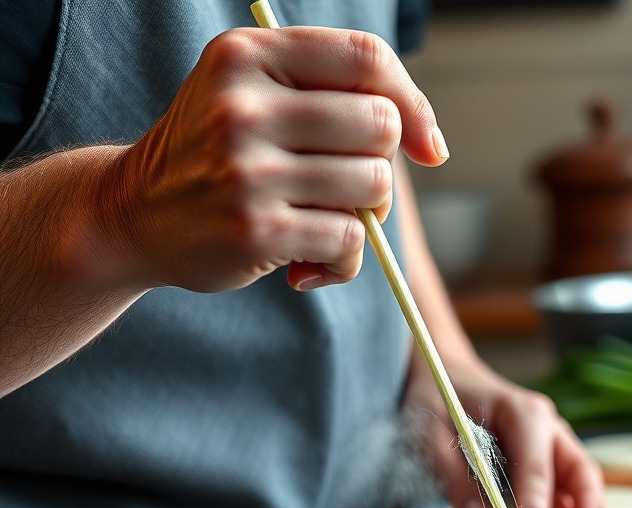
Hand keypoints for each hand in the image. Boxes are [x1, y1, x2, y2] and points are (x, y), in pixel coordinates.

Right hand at [105, 27, 447, 293]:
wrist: (136, 214)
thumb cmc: (219, 158)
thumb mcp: (255, 97)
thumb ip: (332, 98)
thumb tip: (431, 144)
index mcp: (249, 55)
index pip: (366, 59)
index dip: (413, 104)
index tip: (428, 148)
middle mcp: (244, 105)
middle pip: (380, 127)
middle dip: (380, 168)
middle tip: (348, 193)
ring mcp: (248, 168)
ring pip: (372, 187)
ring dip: (365, 220)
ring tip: (325, 229)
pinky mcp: (256, 228)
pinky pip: (349, 241)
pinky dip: (344, 262)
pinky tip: (309, 264)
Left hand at [404, 356, 606, 507]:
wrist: (449, 379)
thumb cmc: (441, 402)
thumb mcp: (432, 435)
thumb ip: (455, 479)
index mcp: (522, 412)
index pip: (534, 464)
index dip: (534, 502)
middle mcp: (546, 425)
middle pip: (578, 464)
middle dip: (586, 500)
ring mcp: (552, 441)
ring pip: (579, 473)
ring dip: (587, 505)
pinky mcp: (548, 457)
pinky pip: (566, 483)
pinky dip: (573, 506)